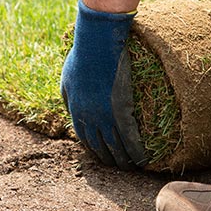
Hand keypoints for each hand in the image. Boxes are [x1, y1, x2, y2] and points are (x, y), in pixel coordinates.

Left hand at [60, 0, 147, 169]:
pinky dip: (136, 151)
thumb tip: (71, 107)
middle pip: (99, 147)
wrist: (97, 42)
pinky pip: (129, 138)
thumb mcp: (67, 78)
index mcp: (75, 110)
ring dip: (124, 161)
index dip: (94, 150)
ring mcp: (105, 115)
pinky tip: (143, 159)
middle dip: (108, 160)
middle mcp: (88, 118)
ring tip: (133, 168)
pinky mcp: (121, 110)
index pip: (84, 139)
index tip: (102, 156)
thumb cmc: (83, 55)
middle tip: (119, 167)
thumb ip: (69, 96)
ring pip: (115, 147)